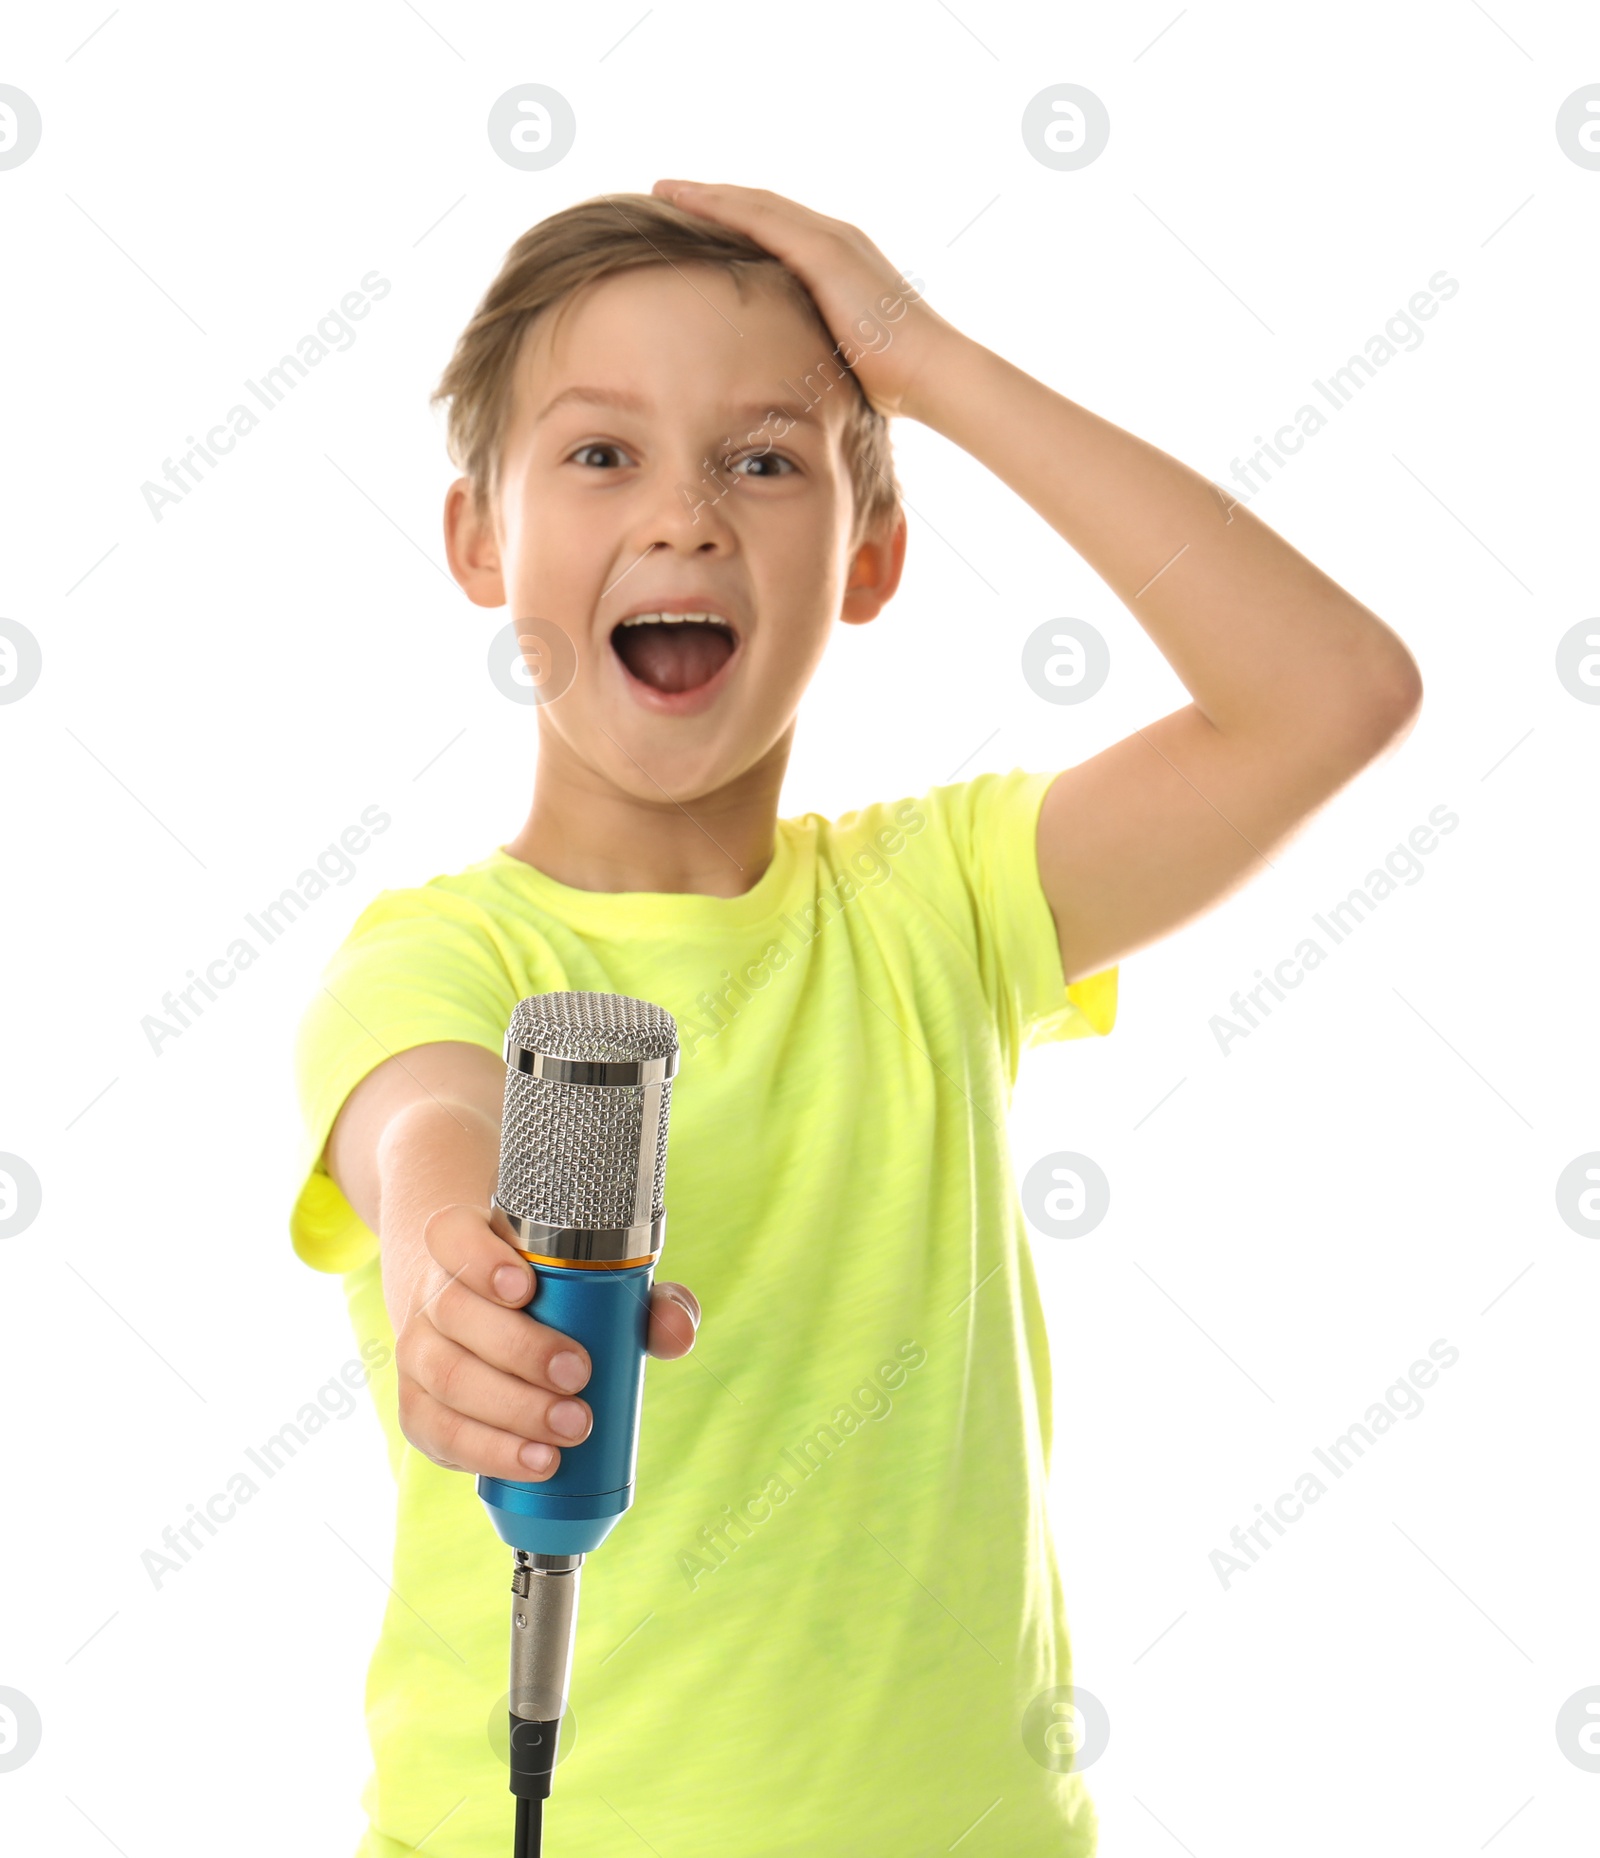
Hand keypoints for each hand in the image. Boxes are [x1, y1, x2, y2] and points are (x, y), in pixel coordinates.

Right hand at [393, 1203, 700, 1480]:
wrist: (490, 1322)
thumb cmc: (555, 1298)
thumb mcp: (599, 1284)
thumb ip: (648, 1301)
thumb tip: (677, 1333)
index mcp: (465, 1242)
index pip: (452, 1235)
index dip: (480, 1261)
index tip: (527, 1288)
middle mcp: (432, 1292)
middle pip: (455, 1313)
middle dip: (520, 1350)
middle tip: (579, 1376)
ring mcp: (417, 1350)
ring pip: (445, 1377)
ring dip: (511, 1408)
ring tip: (571, 1429)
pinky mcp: (417, 1406)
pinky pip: (439, 1431)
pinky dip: (489, 1451)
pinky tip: (535, 1462)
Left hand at [650, 179, 965, 422]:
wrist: (932, 374)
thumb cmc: (895, 382)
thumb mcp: (842, 357)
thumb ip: (815, 348)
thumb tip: (788, 377)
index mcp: (839, 264)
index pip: (776, 232)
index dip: (734, 222)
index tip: (694, 221)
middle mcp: (835, 240)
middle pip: (761, 208)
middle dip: (713, 198)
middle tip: (667, 191)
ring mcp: (831, 241)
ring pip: (755, 205)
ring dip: (707, 194)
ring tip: (665, 189)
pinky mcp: (825, 252)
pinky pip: (761, 220)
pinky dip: (722, 207)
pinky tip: (688, 202)